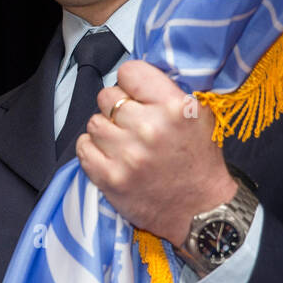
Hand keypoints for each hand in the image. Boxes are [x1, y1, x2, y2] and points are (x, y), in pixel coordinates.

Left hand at [75, 60, 236, 248]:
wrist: (200, 211)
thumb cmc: (198, 162)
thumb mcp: (199, 115)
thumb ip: (167, 91)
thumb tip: (134, 75)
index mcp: (174, 107)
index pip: (129, 71)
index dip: (131, 82)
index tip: (136, 95)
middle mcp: (150, 129)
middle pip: (108, 96)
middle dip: (117, 108)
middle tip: (132, 124)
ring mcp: (127, 155)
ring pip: (94, 122)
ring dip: (105, 130)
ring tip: (123, 142)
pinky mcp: (110, 178)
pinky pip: (83, 147)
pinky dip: (92, 149)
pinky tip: (110, 155)